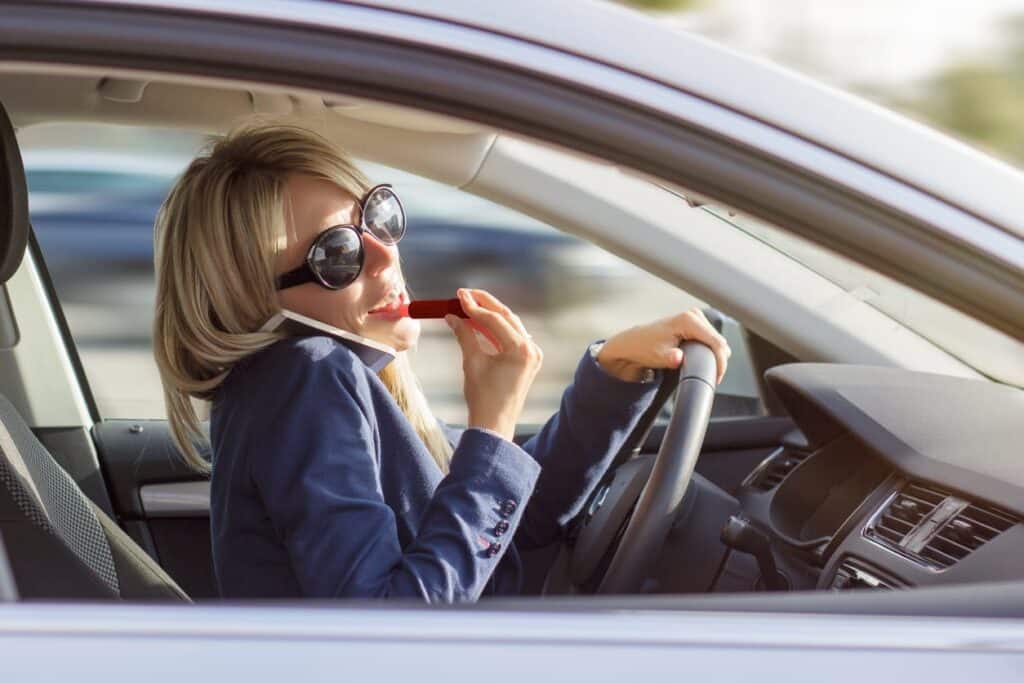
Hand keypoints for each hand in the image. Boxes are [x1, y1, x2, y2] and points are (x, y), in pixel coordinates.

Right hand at [446, 289, 542, 440]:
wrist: (494, 425)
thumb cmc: (484, 398)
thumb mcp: (472, 362)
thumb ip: (464, 335)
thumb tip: (452, 316)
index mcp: (521, 350)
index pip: (495, 320)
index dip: (474, 307)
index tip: (458, 296)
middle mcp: (531, 349)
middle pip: (506, 317)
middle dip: (484, 304)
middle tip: (464, 294)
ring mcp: (532, 355)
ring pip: (509, 325)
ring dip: (490, 315)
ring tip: (469, 305)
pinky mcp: (527, 361)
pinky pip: (511, 337)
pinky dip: (496, 329)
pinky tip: (479, 323)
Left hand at [598, 308, 730, 383]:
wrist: (634, 344)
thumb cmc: (644, 348)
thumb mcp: (658, 356)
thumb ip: (671, 358)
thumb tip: (678, 358)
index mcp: (688, 320)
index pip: (716, 342)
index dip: (720, 362)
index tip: (717, 377)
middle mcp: (694, 315)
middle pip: (720, 341)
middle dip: (718, 360)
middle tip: (711, 376)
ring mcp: (695, 318)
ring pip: (717, 341)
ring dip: (714, 356)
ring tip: (704, 369)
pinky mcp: (695, 324)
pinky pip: (711, 339)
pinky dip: (709, 351)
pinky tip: (701, 360)